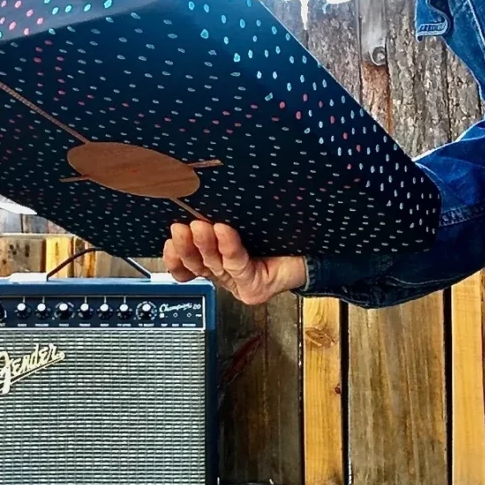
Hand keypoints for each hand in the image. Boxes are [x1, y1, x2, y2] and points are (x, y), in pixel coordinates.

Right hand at [163, 221, 306, 304]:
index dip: (174, 257)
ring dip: (204, 245)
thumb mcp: (241, 223)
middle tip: (179, 228)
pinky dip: (229, 246)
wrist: (316, 250)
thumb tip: (195, 195)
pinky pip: (237, 265)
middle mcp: (226, 275)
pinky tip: (224, 231)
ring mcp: (239, 285)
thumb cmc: (280, 233)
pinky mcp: (254, 289)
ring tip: (199, 226)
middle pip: (196, 266)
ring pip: (214, 266)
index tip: (168, 239)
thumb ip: (218, 219)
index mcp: (218, 262)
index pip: (186, 267)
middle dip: (184, 247)